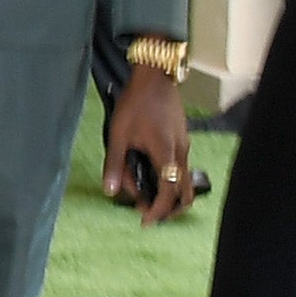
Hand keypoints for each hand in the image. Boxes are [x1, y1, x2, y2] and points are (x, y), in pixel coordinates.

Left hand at [107, 62, 197, 222]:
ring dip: (170, 194)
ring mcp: (185, 145)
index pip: (169, 193)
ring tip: (147, 197)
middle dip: (169, 208)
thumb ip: (114, 164)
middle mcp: (181, 152)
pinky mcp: (183, 139)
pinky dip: (170, 179)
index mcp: (166, 153)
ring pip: (184, 180)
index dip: (159, 210)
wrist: (155, 76)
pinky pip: (180, 167)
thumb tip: (110, 191)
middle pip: (184, 192)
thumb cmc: (136, 103)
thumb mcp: (118, 134)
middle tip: (147, 214)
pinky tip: (151, 175)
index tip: (145, 220)